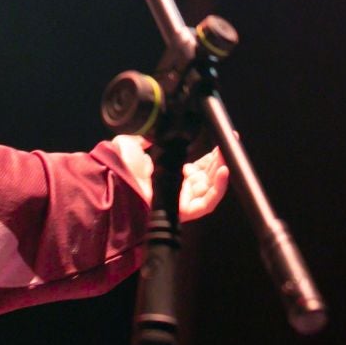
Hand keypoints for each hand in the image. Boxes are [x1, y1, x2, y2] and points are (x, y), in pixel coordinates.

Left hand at [111, 135, 230, 221]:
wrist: (115, 182)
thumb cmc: (121, 168)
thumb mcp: (132, 145)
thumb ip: (144, 138)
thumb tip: (151, 133)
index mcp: (171, 174)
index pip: (199, 165)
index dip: (211, 154)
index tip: (221, 140)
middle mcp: (180, 187)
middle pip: (208, 174)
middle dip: (221, 158)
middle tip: (230, 141)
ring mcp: (184, 200)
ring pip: (212, 186)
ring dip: (222, 169)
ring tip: (228, 154)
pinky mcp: (186, 211)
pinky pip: (209, 202)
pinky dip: (219, 188)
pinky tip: (224, 172)